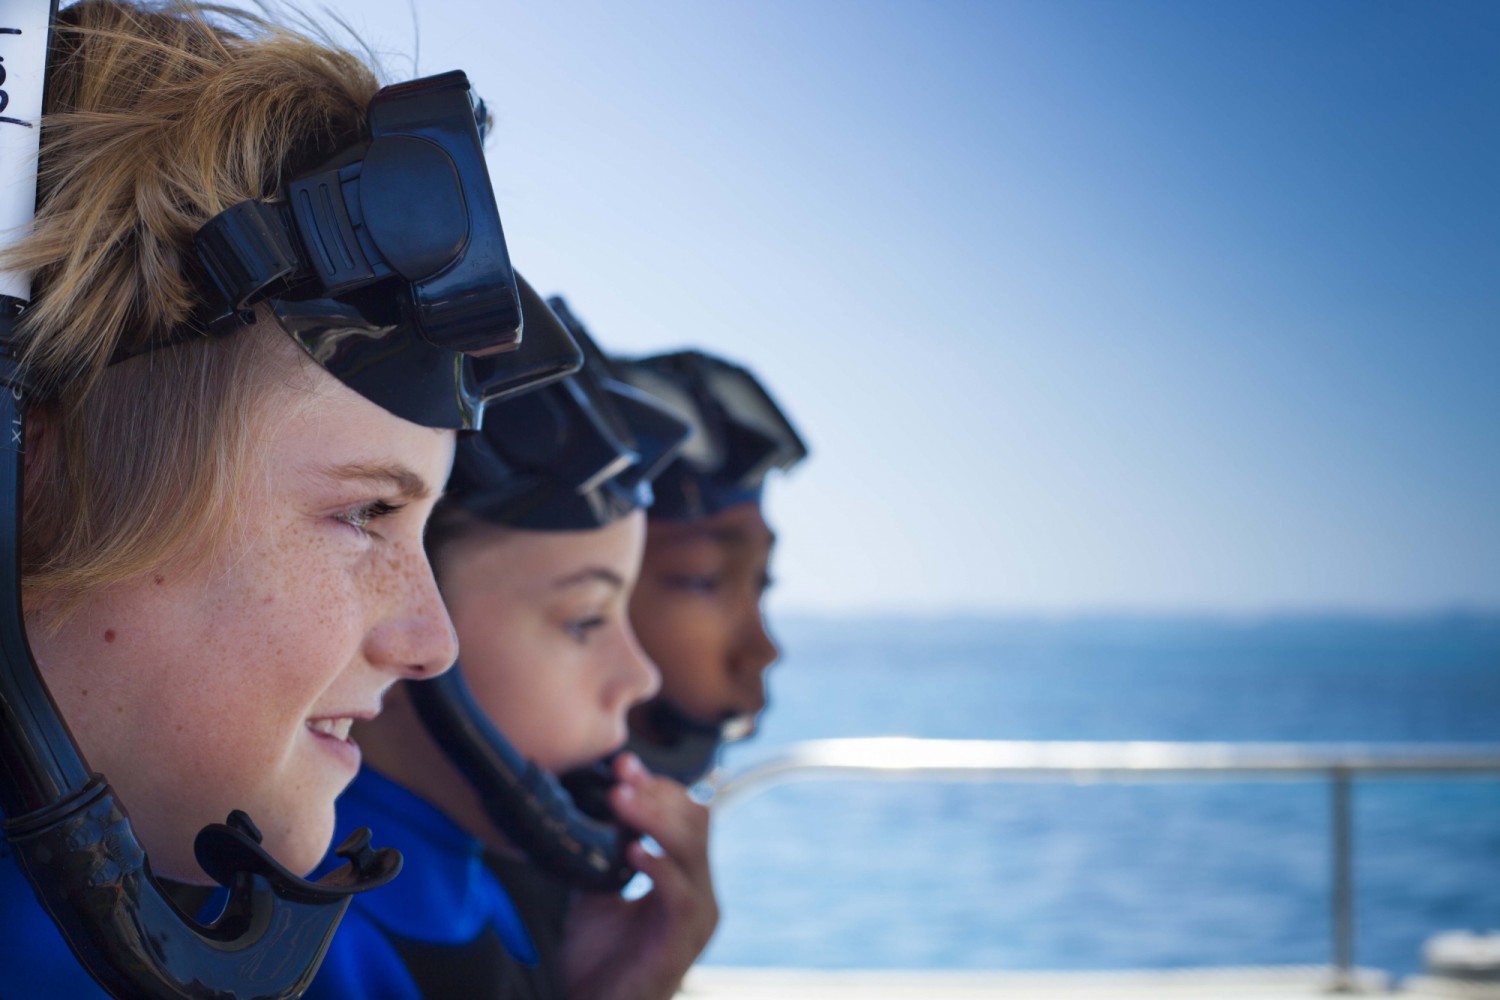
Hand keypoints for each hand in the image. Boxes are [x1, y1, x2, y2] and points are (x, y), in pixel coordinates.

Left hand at [561, 752, 717, 999]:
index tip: (623, 766)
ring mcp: (698, 915)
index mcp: (684, 878)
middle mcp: (699, 891)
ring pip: (693, 848)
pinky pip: (682, 892)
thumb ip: (606, 851)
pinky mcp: (685, 939)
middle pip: (697, 821)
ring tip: (621, 802)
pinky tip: (632, 850)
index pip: (686, 815)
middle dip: (658, 793)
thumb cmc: (597, 960)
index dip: (658, 787)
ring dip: (655, 819)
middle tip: (621, 777)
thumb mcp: (597, 892)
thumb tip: (598, 803)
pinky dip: (659, 865)